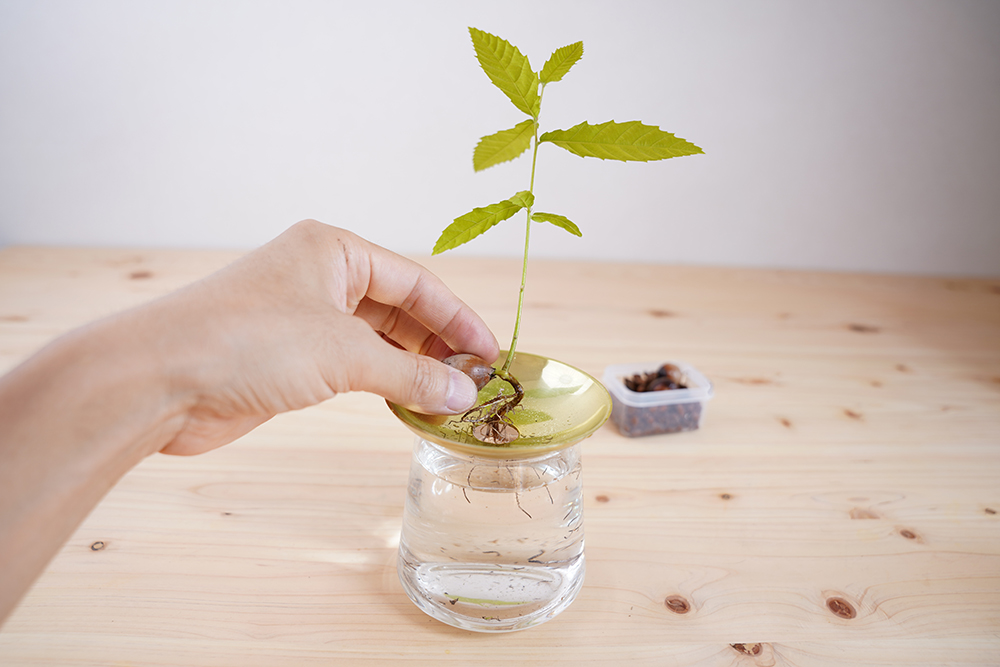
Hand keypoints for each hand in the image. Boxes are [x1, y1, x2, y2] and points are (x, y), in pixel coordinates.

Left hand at [143, 220, 498, 455]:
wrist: (158, 380)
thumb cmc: (246, 342)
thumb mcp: (342, 355)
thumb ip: (410, 375)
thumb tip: (463, 395)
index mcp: (334, 251)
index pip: (416, 282)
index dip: (457, 320)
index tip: (491, 355)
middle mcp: (320, 277)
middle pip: (399, 309)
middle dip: (438, 346)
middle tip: (475, 383)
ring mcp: (303, 317)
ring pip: (377, 340)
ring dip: (412, 368)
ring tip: (450, 398)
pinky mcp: (288, 357)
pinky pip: (352, 366)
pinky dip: (383, 384)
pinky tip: (409, 404)